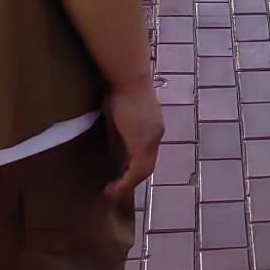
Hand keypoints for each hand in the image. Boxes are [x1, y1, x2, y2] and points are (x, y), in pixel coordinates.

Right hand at [103, 76, 163, 198]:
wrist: (127, 77)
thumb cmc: (120, 90)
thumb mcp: (117, 118)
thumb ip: (117, 137)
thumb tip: (113, 155)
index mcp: (152, 128)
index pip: (146, 155)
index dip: (133, 169)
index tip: (118, 178)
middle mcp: (156, 135)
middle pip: (147, 166)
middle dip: (131, 181)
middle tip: (114, 190)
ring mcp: (152, 139)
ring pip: (144, 170)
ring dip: (128, 184)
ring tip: (112, 192)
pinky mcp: (144, 142)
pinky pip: (138, 169)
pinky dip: (126, 181)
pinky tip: (114, 187)